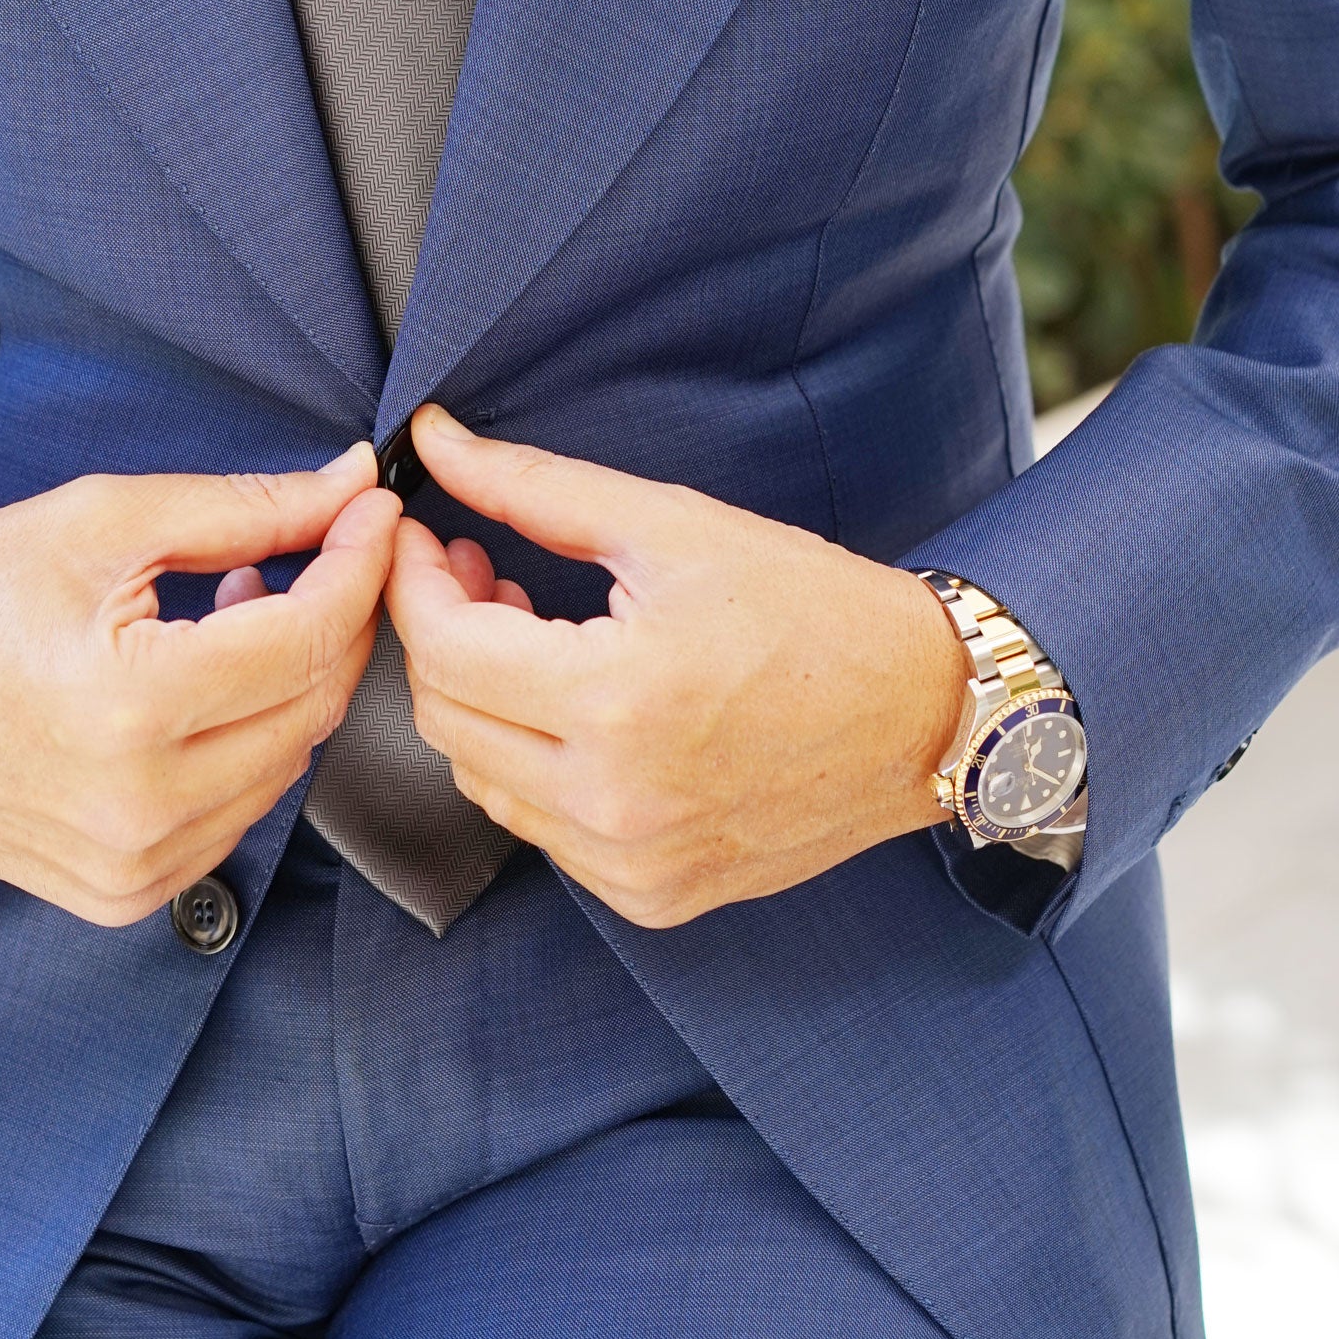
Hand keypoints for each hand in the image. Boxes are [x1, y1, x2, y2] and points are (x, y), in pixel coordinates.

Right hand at [0, 447, 396, 925]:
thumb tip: (350, 487)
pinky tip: (202, 684)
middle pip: (313, 706)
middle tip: (321, 548)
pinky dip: (246, 745)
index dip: (359, 563)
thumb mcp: (102, 521)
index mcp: (130, 706)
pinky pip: (237, 815)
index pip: (308, 638)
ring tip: (237, 606)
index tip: (374, 509)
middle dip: (337, 618)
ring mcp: (131, 866)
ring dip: (290, 683)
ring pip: (288, 765)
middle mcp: (138, 807)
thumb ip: (243, 508)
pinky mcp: (121, 895)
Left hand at [386, 407, 969, 927]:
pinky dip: (531, 764)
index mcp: (617, 703)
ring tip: (530, 632)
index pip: (445, 650)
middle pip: (445, 719)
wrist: (926, 713)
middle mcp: (614, 803)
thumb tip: (436, 441)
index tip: (421, 535)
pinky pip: (540, 830)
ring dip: (480, 701)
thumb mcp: (671, 526)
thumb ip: (535, 488)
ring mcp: (632, 864)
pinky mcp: (652, 897)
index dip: (412, 581)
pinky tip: (573, 707)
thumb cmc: (814, 608)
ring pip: (481, 780)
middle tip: (476, 570)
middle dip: (440, 634)